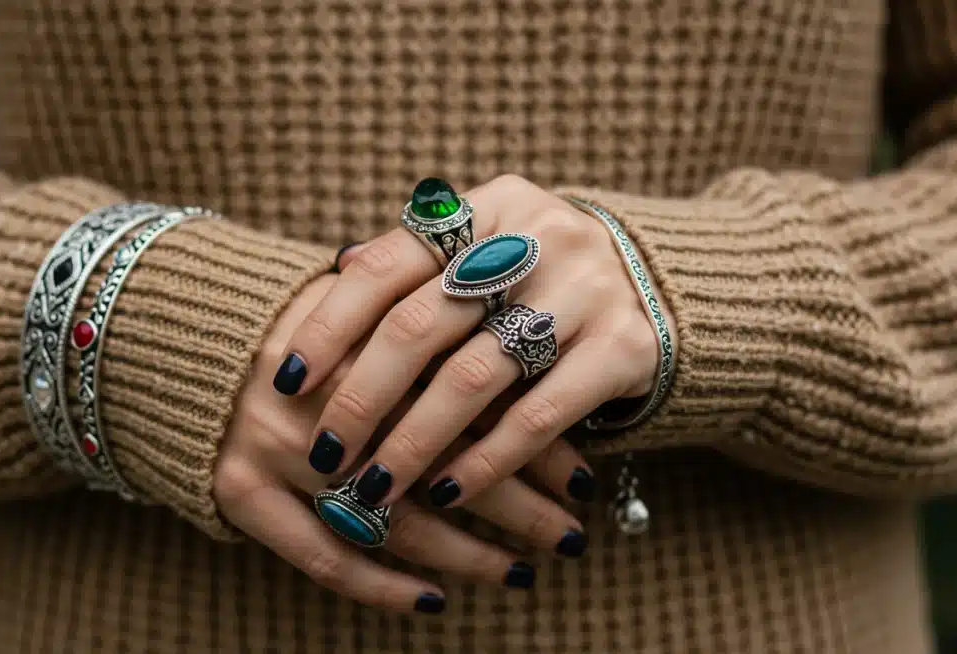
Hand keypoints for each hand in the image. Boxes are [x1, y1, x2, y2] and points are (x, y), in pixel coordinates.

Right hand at [214, 272, 593, 614]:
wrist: (180, 330)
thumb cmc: (300, 322)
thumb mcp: (368, 306)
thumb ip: (439, 335)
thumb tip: (544, 387)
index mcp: (367, 339)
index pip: (472, 402)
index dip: (532, 443)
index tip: (582, 477)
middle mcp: (325, 395)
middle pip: (441, 463)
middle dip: (518, 507)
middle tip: (572, 536)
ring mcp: (277, 448)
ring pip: (392, 520)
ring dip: (466, 554)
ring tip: (521, 572)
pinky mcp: (239, 490)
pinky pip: (321, 556)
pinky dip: (382, 586)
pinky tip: (435, 600)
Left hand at [278, 174, 672, 509]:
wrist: (669, 284)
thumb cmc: (546, 277)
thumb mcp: (491, 248)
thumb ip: (423, 263)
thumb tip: (333, 270)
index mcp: (490, 205)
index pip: (389, 263)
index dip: (330, 323)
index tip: (287, 380)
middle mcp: (539, 235)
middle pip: (422, 324)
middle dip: (362, 398)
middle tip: (324, 455)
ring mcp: (587, 289)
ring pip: (475, 377)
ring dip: (415, 442)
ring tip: (374, 489)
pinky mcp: (627, 346)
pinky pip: (541, 414)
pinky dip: (488, 457)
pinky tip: (449, 490)